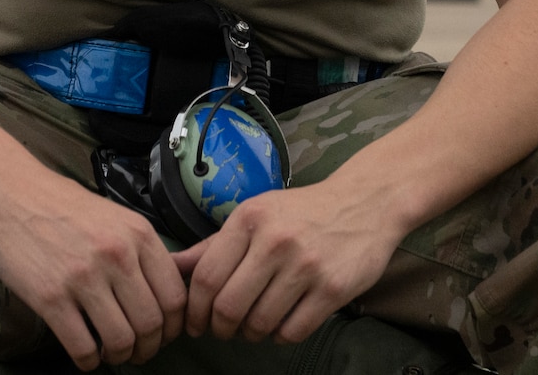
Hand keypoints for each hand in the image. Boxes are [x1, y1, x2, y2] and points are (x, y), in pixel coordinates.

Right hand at [0, 163, 186, 369]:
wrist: (9, 191)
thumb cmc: (61, 205)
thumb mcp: (115, 217)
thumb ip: (141, 250)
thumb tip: (164, 290)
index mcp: (138, 234)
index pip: (175, 296)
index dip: (173, 326)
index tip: (163, 334)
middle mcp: (116, 255)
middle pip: (152, 324)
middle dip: (149, 348)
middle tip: (138, 352)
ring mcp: (83, 277)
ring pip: (121, 340)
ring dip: (120, 357)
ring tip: (111, 353)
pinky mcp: (50, 297)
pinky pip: (82, 347)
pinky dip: (89, 361)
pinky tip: (86, 355)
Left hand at [172, 178, 407, 344]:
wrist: (365, 202)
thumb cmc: (301, 212)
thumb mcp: (254, 214)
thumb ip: (214, 244)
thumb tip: (172, 266)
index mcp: (249, 219)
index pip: (206, 277)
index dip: (195, 309)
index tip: (195, 323)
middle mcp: (275, 241)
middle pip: (228, 306)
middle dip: (219, 328)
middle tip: (222, 330)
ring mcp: (306, 266)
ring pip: (259, 323)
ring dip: (250, 334)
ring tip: (252, 326)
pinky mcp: (332, 289)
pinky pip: (292, 331)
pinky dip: (279, 336)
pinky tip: (280, 323)